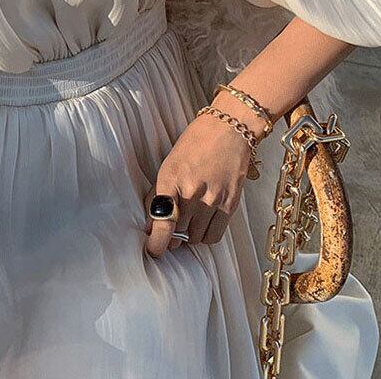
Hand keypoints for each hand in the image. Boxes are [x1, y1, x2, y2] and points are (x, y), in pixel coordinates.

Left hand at [143, 111, 254, 255]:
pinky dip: (205, 236)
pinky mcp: (231, 204)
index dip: (156, 242)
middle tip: (170, 229)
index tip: (152, 250)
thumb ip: (158, 194)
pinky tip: (201, 225)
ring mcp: (213, 199)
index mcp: (171, 179)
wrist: (228, 129)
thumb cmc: (195, 143)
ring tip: (187, 221)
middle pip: (178, 232)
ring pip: (196, 237)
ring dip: (188, 235)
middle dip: (170, 236)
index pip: (163, 222)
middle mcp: (193, 192)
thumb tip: (150, 223)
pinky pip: (215, 235)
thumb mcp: (168, 164)